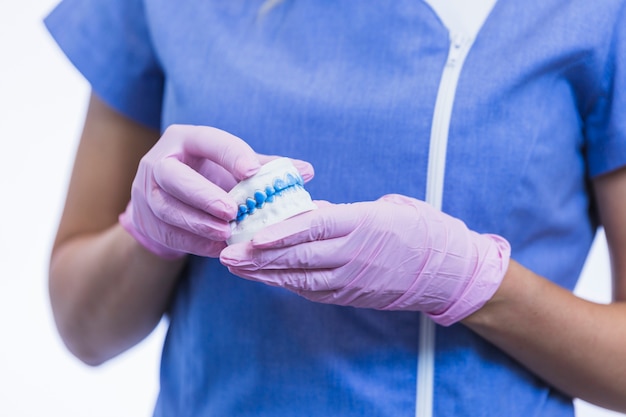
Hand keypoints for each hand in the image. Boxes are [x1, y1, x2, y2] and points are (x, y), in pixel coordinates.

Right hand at [119, 124, 313, 258]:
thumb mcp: (234, 167)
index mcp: (186, 139)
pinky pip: (167, 233)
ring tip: (226, 233)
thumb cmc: (211, 176)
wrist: (169, 198)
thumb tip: (307, 172)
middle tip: (232, 211)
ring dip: (198, 223)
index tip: (252, 172)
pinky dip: (192, 242)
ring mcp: (145, 190)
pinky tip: (216, 248)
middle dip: (203, 195)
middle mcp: (159, 160)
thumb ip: (266, 168)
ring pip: (166, 208)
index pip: (207, 141)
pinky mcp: (143, 218)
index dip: (229, 155)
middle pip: (173, 176)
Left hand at [220, 194, 509, 325]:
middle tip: (226, 252)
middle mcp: (352, 253)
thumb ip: (341, 211)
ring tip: (234, 267)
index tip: (253, 235)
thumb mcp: (382, 208)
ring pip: (299, 277)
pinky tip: (264, 278)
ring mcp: (350, 278)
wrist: (444, 270)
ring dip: (264, 273)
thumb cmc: (415, 229)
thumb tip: (307, 211)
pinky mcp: (349, 295)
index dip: (282, 232)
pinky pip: (312, 290)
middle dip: (259, 256)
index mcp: (361, 223)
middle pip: (299, 256)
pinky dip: (285, 283)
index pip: (315, 226)